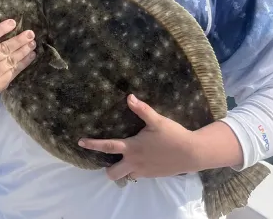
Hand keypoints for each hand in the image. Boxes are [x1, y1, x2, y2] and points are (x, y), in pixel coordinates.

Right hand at [0, 19, 36, 98]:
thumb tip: (8, 27)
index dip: (1, 29)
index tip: (13, 22)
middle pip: (3, 49)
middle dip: (19, 41)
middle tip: (30, 33)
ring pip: (12, 60)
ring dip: (24, 51)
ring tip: (33, 43)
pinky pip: (15, 71)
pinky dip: (24, 62)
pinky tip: (31, 55)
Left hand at [78, 94, 200, 181]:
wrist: (192, 154)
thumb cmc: (173, 136)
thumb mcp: (157, 121)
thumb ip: (142, 110)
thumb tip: (129, 97)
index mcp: (132, 148)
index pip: (108, 146)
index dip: (93, 144)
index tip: (80, 142)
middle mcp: (134, 162)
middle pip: (112, 173)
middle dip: (107, 169)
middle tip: (109, 159)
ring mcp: (143, 172)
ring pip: (125, 176)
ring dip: (123, 169)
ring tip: (126, 159)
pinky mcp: (152, 176)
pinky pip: (137, 176)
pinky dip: (135, 170)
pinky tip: (143, 160)